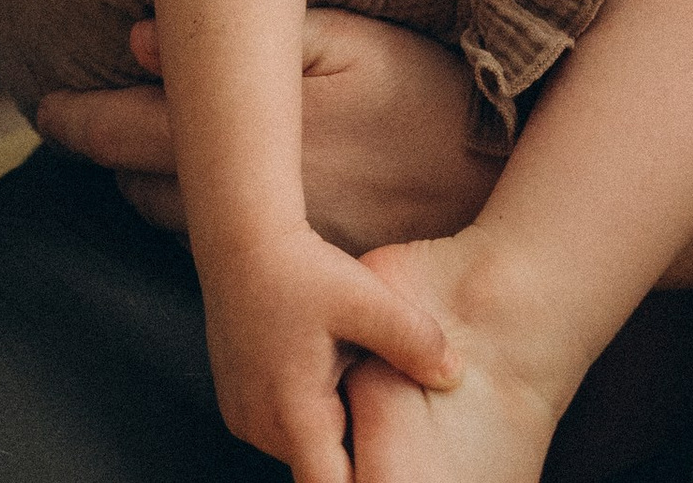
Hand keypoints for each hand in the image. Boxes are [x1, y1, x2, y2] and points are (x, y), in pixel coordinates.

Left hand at [38, 10, 496, 248]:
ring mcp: (279, 250)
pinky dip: (209, 225)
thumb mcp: (347, 40)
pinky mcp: (305, 280)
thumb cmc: (425, 94)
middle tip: (92, 120)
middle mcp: (255, 205)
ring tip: (146, 155)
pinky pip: (230, 256)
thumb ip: (248, 38)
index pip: (138, 130)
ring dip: (157, 189)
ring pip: (182, 229)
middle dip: (116, 153)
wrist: (500, 182)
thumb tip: (140, 40)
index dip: (84, 117)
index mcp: (256, 138)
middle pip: (148, 188)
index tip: (46, 104)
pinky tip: (221, 201)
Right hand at [198, 218, 455, 482]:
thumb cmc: (302, 266)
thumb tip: (455, 375)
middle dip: (357, 449)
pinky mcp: (238, 400)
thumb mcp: (366, 298)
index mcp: (293, 415)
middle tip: (387, 415)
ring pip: (302, 446)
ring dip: (332, 427)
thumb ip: (415, 340)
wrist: (241, 233)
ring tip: (355, 378)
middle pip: (320, 467)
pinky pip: (282, 426)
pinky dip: (309, 411)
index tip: (393, 467)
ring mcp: (244, 416)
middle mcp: (260, 426)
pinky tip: (328, 367)